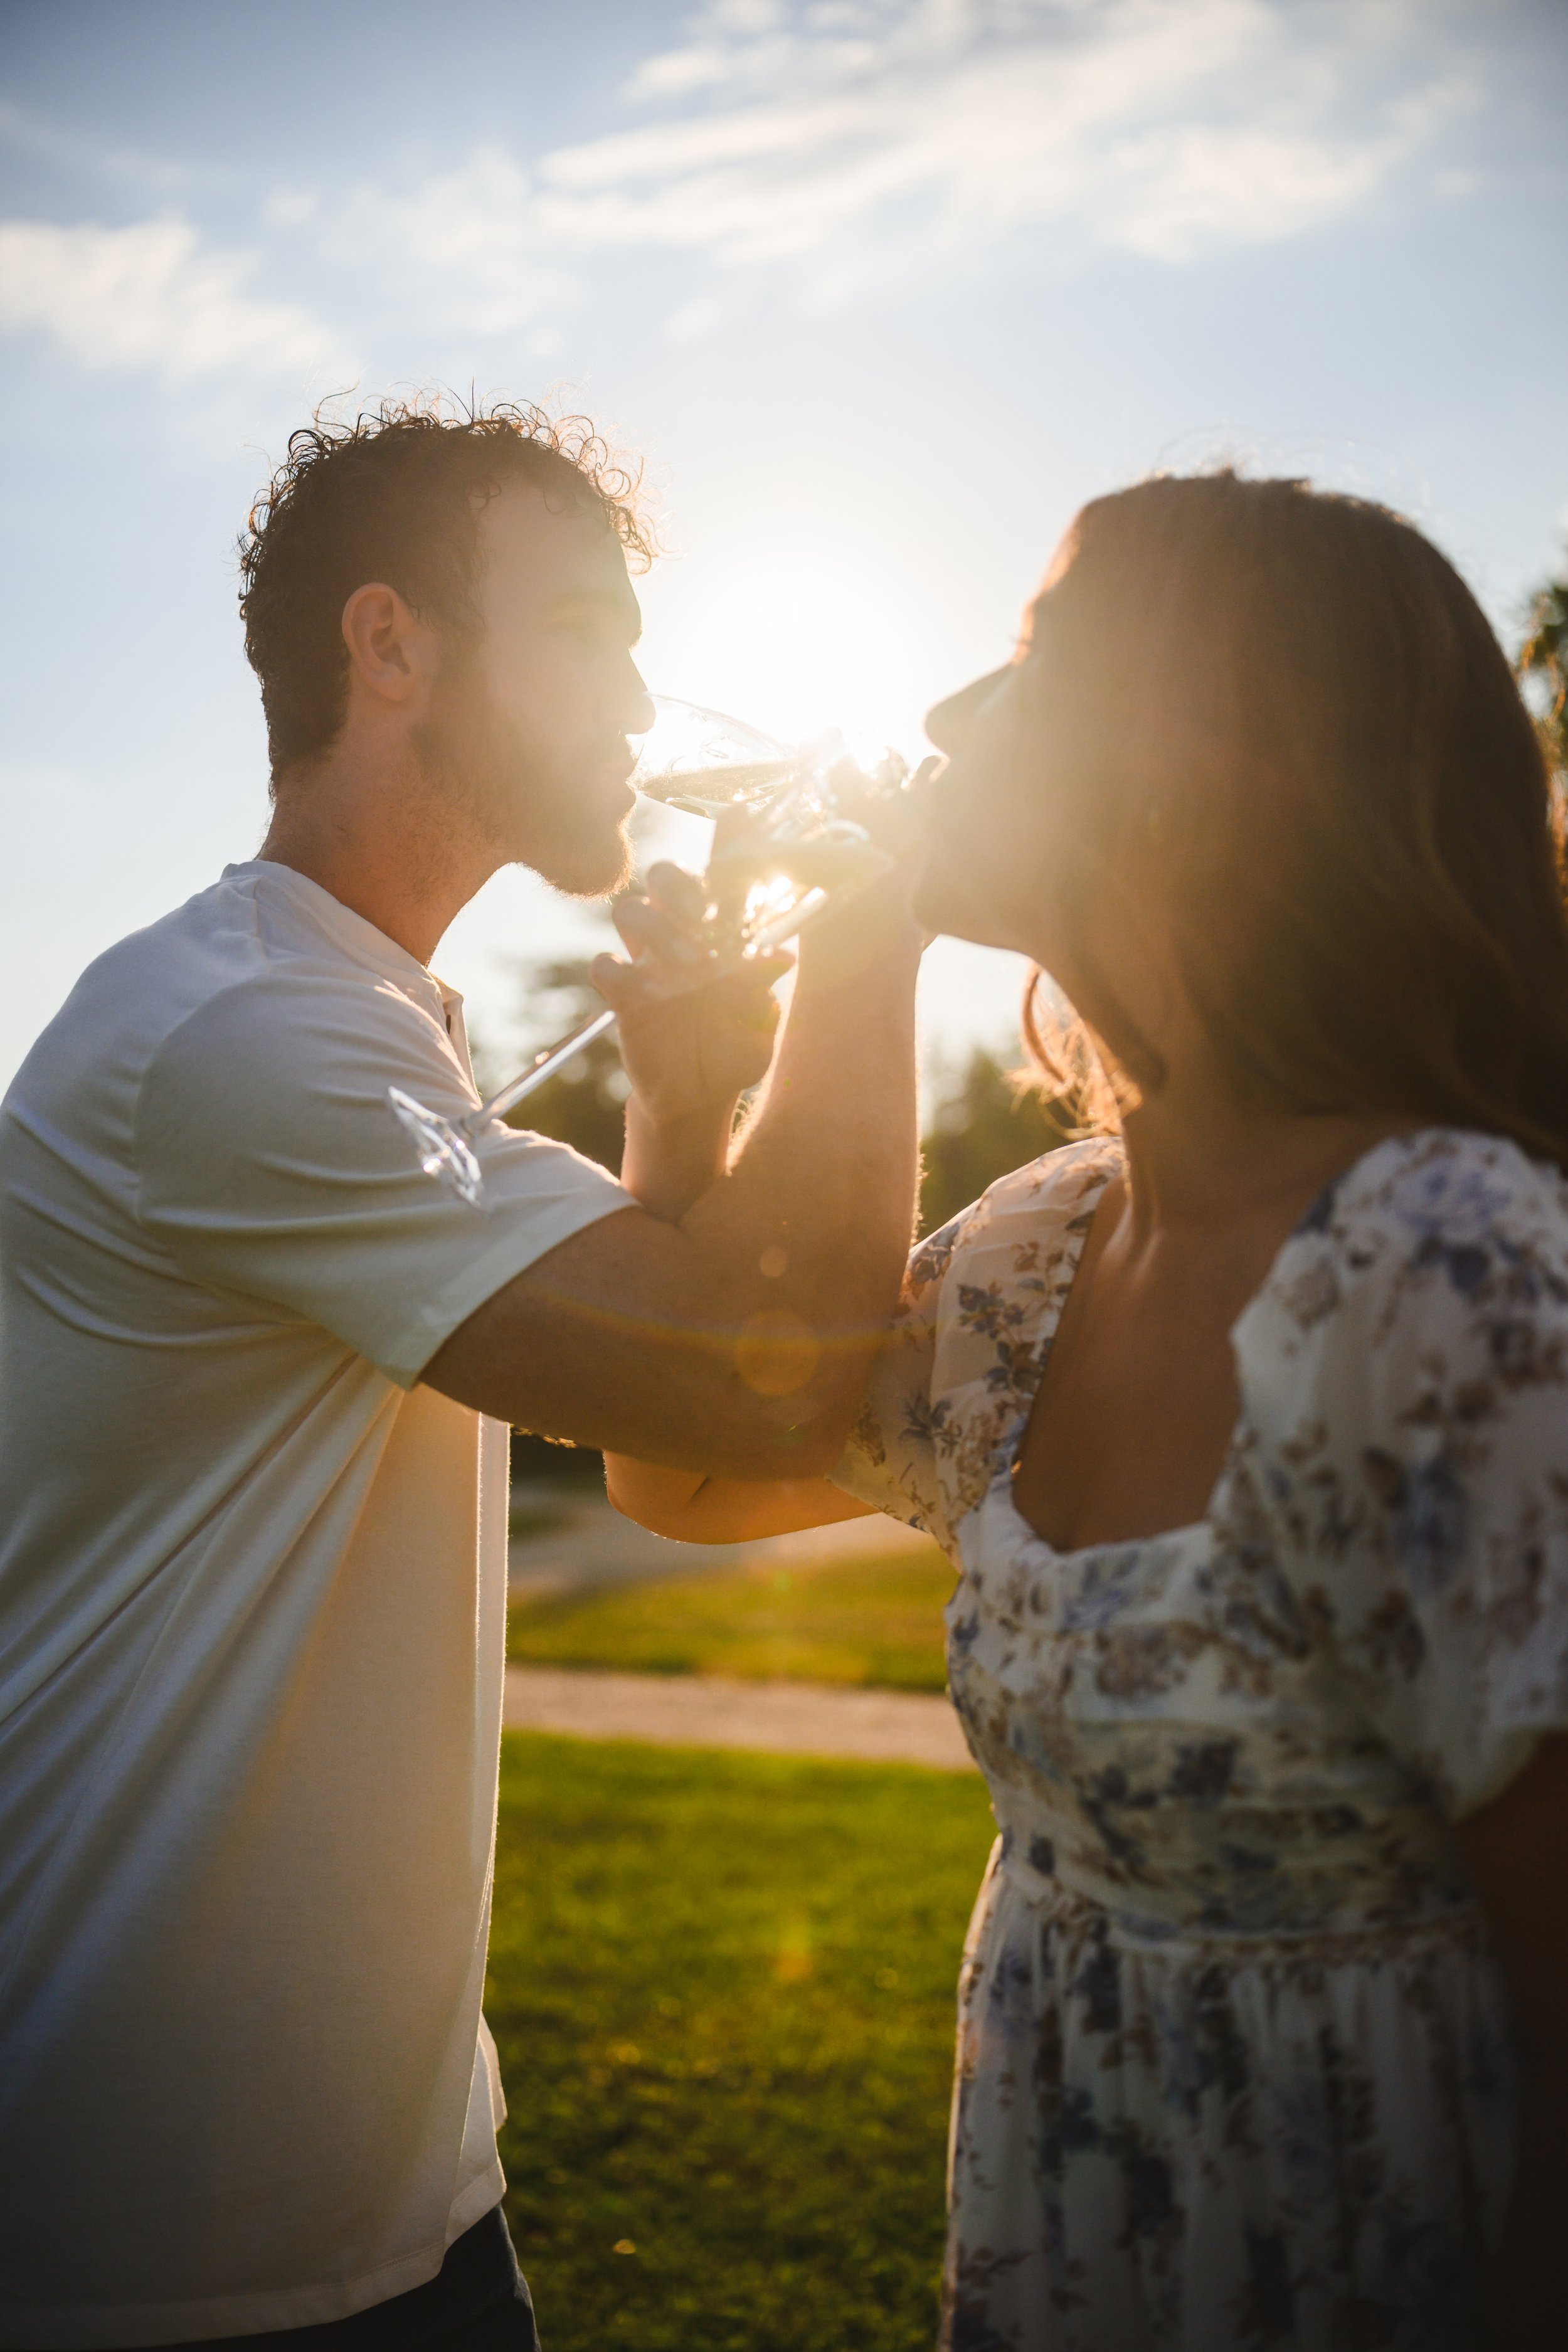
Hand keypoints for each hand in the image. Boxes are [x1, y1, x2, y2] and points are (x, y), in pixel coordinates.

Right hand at [590, 863, 789, 1127]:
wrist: (700, 1096)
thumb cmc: (735, 1050)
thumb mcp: (758, 1025)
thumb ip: (764, 990)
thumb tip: (782, 956)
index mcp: (717, 933)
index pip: (715, 882)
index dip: (725, 875)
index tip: (743, 892)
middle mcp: (679, 936)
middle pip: (663, 876)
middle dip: (680, 884)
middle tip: (701, 914)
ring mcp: (647, 963)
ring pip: (630, 910)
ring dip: (658, 929)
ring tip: (692, 967)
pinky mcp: (622, 997)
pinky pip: (605, 967)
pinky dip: (623, 974)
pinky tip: (654, 997)